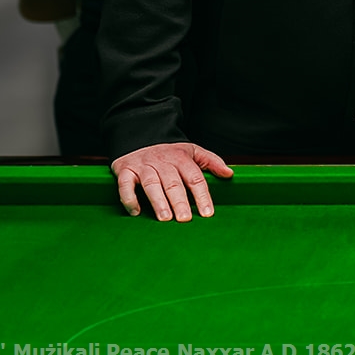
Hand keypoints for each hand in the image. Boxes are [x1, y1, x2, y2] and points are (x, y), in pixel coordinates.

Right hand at [110, 142, 232, 221]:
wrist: (139, 135)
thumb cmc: (168, 151)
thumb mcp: (192, 151)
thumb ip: (211, 162)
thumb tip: (229, 174)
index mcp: (181, 158)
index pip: (195, 178)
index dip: (202, 196)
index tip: (208, 213)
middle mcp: (163, 162)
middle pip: (173, 183)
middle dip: (180, 201)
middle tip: (185, 219)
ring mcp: (143, 166)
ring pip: (151, 183)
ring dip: (158, 201)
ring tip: (165, 218)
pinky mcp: (125, 170)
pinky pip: (125, 184)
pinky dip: (129, 197)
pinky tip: (136, 211)